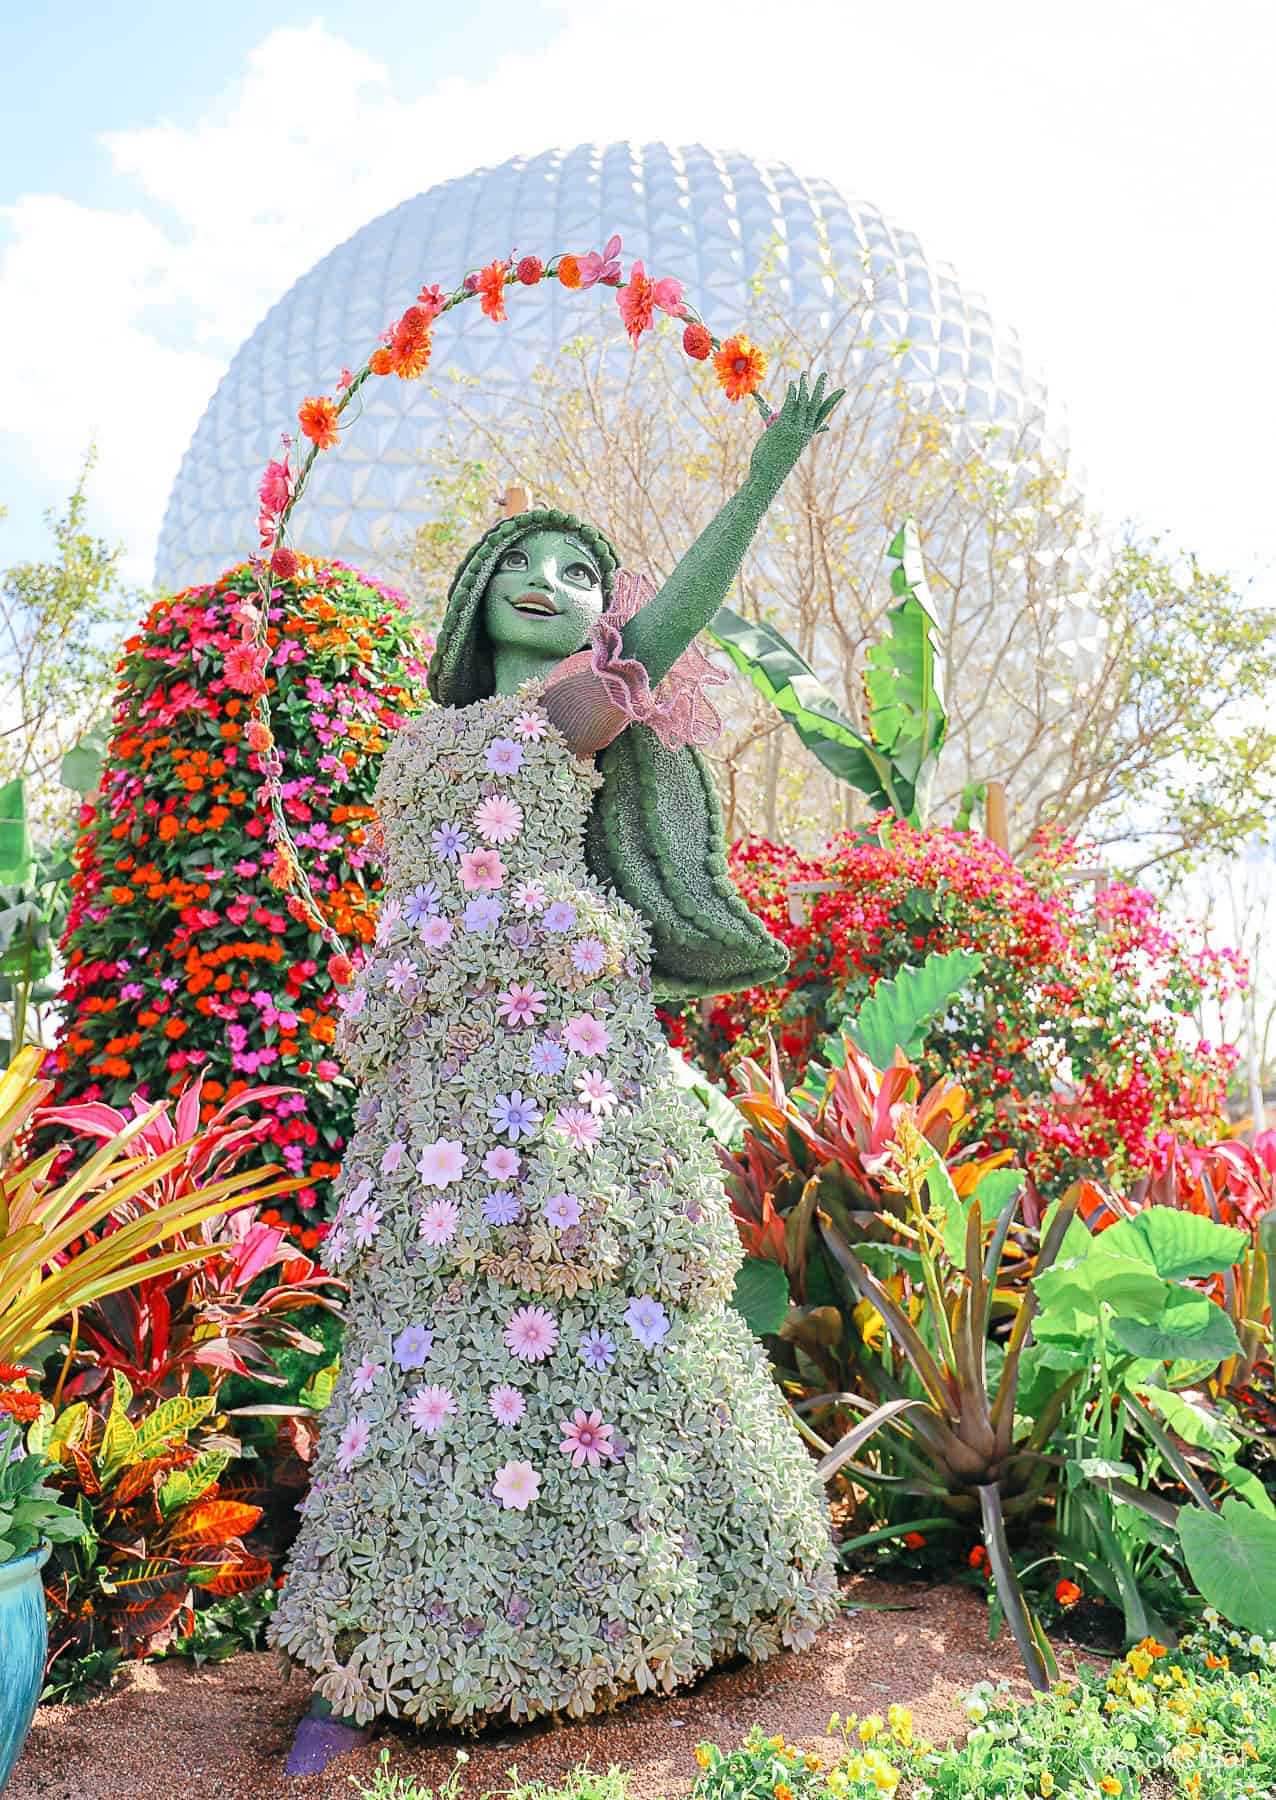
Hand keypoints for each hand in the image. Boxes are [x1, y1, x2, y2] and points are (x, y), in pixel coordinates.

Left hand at [749, 370, 844, 486]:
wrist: (768, 474)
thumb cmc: (777, 464)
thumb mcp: (789, 452)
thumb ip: (795, 443)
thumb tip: (795, 443)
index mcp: (807, 435)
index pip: (823, 414)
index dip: (832, 401)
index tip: (842, 390)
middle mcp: (804, 431)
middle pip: (815, 404)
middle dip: (820, 387)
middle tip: (824, 374)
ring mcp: (795, 428)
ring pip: (802, 403)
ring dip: (803, 386)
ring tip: (804, 373)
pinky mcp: (784, 426)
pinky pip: (790, 405)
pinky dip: (792, 393)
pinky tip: (792, 383)